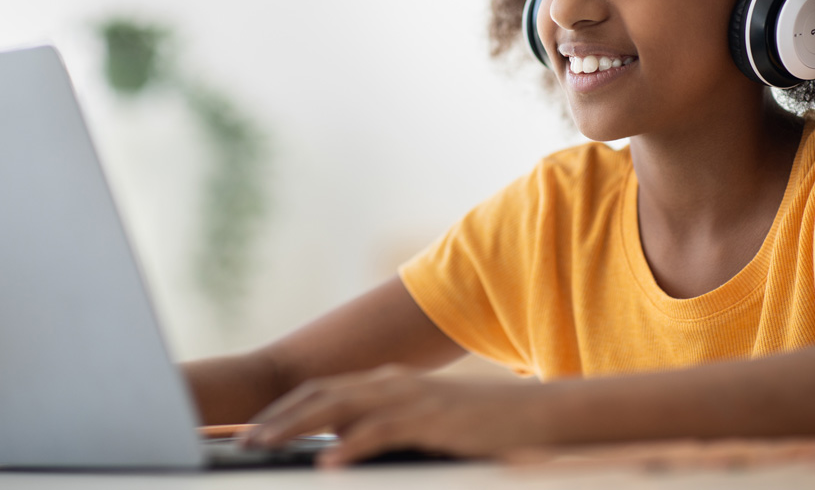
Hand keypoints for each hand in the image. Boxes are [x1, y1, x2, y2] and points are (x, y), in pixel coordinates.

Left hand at [242, 365, 547, 465]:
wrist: (539, 415)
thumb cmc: (484, 425)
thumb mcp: (428, 424)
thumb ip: (388, 429)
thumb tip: (343, 448)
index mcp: (392, 383)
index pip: (326, 390)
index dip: (287, 409)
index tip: (254, 429)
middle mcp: (396, 383)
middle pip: (324, 394)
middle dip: (279, 417)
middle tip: (244, 440)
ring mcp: (415, 399)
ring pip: (342, 408)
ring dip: (299, 427)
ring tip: (266, 447)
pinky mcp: (434, 420)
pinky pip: (383, 431)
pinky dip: (351, 447)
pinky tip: (328, 464)